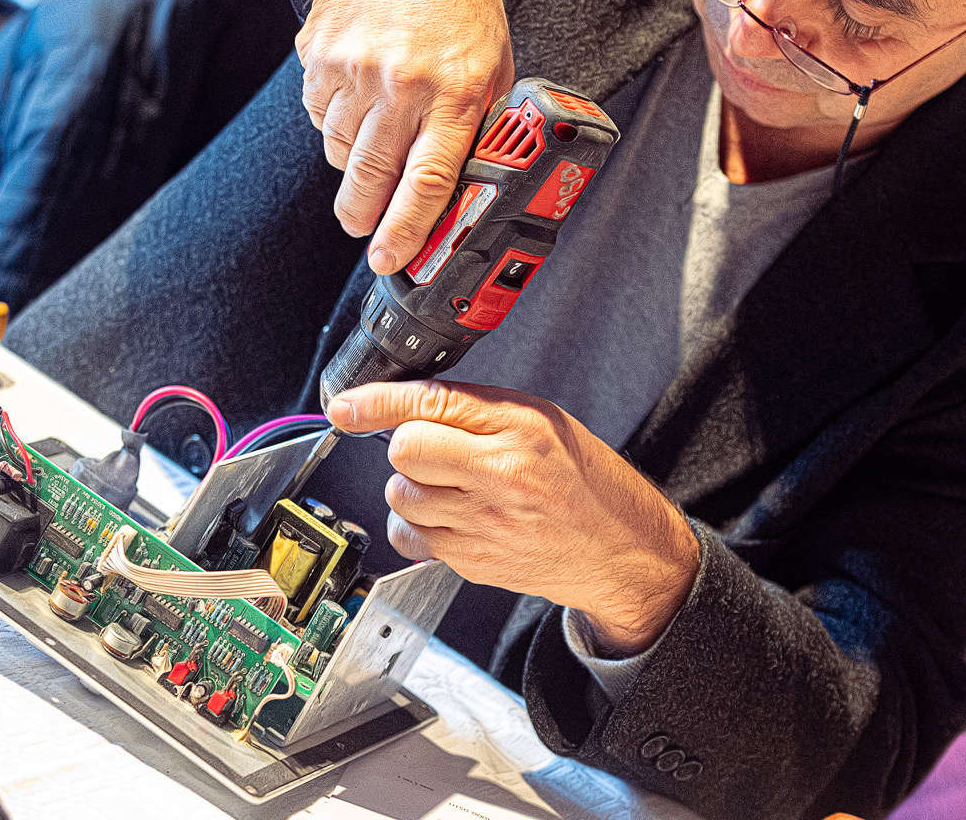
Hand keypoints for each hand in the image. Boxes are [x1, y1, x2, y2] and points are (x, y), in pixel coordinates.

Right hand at [300, 0, 514, 274]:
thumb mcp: (493, 62)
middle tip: (366, 230)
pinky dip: (334, 122)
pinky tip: (359, 97)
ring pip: (338, 153)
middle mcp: (400, 82)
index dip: (405, 232)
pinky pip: (317, 116)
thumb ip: (477, 125)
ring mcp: (352, 68)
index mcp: (453, 90)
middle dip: (363, 218)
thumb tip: (459, 189)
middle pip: (368, 179)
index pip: (425, 181)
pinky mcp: (317, 54)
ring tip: (377, 136)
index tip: (390, 259)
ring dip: (353, 162)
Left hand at [327, 380, 699, 655]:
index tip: (345, 406)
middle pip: (404, 451)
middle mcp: (500, 476)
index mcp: (520, 430)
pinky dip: (419, 525)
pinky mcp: (472, 561)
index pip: (429, 405)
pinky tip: (450, 516)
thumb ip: (475, 408)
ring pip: (401, 495)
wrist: (620, 550)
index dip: (375, 402)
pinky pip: (412, 537)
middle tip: (435, 448)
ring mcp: (484, 524)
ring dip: (412, 487)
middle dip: (407, 445)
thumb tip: (405, 403)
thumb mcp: (541, 421)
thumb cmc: (584, 481)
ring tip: (451, 485)